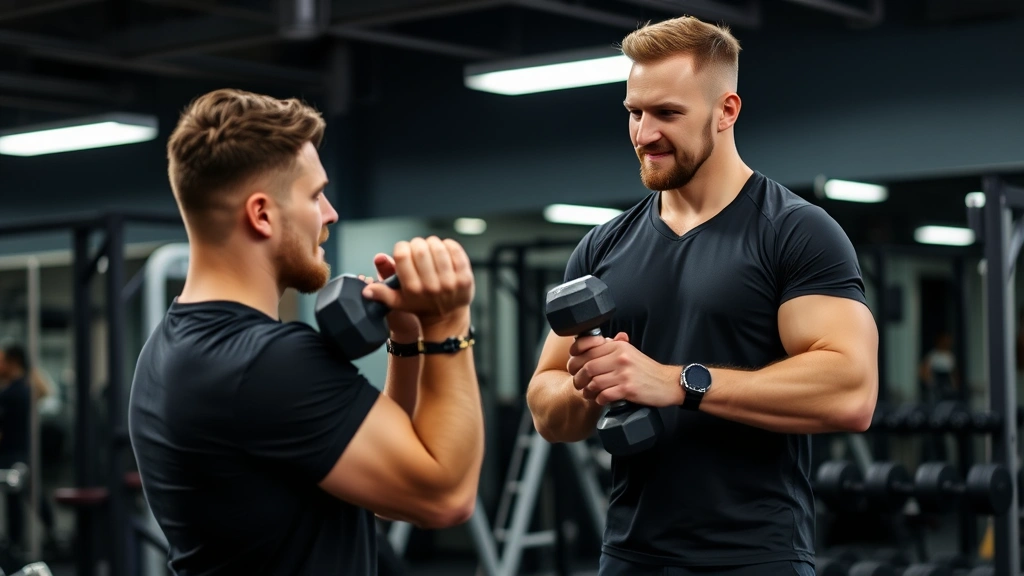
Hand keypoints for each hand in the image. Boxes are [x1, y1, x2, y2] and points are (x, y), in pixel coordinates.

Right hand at [362, 236, 473, 329]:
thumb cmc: (419, 304)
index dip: (401, 247)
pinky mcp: (465, 278)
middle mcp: (431, 286)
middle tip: (417, 249)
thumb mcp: (398, 302)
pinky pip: (456, 251)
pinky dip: (449, 245)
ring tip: (430, 249)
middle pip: (420, 249)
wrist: (446, 316)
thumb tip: (366, 290)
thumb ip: (382, 293)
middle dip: (417, 244)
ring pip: (438, 248)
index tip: (403, 250)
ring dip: (432, 243)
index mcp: (412, 289)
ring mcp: (450, 282)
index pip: (402, 255)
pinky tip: (444, 249)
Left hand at [567, 332, 682, 407]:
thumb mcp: (630, 352)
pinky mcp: (629, 389)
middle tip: (578, 383)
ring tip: (588, 394)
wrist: (669, 383)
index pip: (588, 347)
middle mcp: (620, 357)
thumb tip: (590, 344)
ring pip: (594, 382)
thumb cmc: (647, 370)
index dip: (575, 356)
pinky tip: (601, 400)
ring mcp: (625, 373)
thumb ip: (612, 347)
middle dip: (578, 377)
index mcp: (618, 346)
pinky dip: (599, 399)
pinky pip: (604, 395)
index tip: (573, 364)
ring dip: (587, 391)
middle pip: (587, 366)